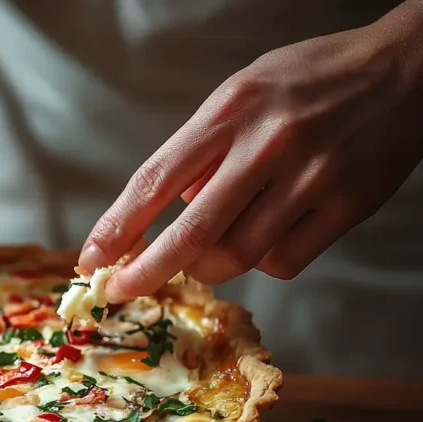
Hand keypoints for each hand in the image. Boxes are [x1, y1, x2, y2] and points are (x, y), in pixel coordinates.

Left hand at [77, 2, 422, 300]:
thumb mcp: (243, 92)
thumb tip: (169, 210)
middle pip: (191, 233)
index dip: (117, 227)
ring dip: (209, 266)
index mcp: (231, 111)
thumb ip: (202, 149)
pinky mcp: (347, 206)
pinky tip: (269, 234)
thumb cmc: (311, 81)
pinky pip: (283, 262)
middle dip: (147, 272)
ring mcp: (310, 178)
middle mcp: (267, 144)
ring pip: (236, 256)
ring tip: (209, 250)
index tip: (92, 259)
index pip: (155, 180)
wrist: (408, 68)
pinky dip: (264, 261)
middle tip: (122, 291)